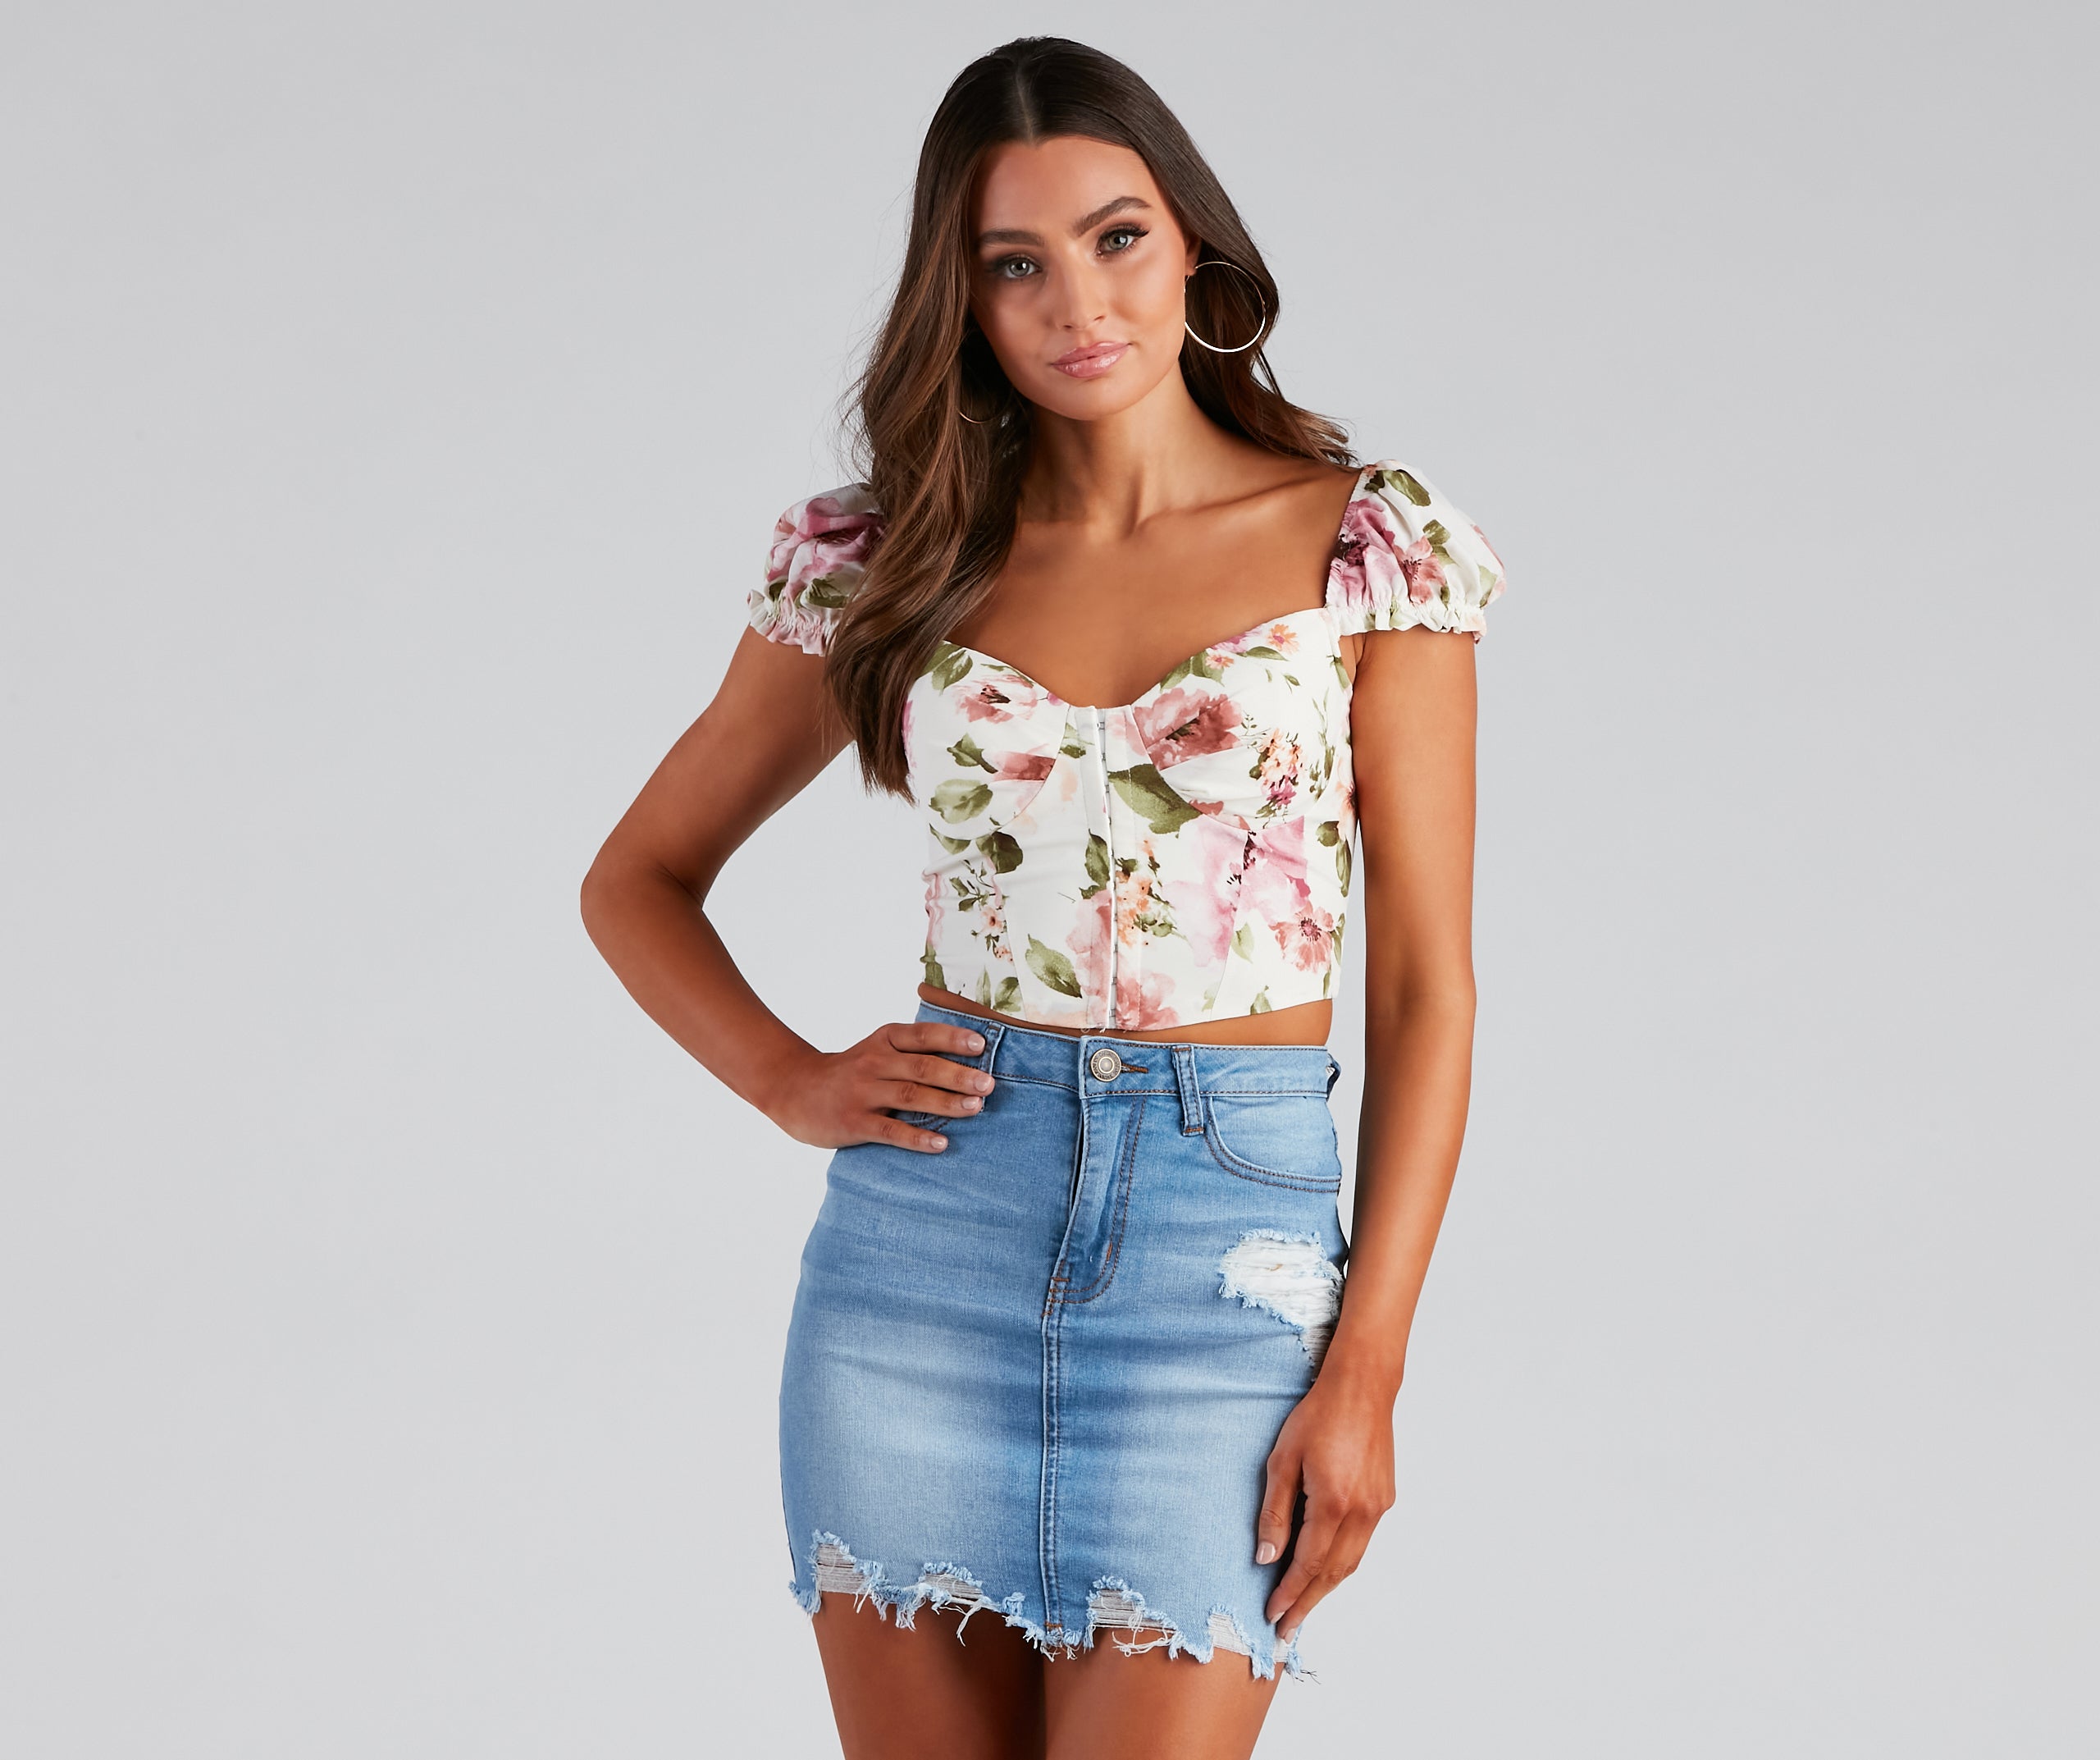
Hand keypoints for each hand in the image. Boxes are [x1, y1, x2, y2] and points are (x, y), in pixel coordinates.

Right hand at [767, 1019, 993, 1152]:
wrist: (794, 1089)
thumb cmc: (849, 1071)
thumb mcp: (876, 1049)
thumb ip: (912, 1051)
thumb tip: (967, 1059)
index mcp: (884, 1041)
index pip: (922, 1036)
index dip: (953, 1039)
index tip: (982, 1045)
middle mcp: (874, 1063)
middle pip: (922, 1067)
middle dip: (959, 1075)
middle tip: (989, 1084)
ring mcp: (863, 1093)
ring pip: (910, 1097)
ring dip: (946, 1103)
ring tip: (976, 1109)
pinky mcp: (854, 1122)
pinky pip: (891, 1131)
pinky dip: (917, 1138)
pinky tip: (941, 1144)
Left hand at [1257, 1367, 1396, 1643]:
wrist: (1362, 1388)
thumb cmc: (1317, 1416)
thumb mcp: (1282, 1460)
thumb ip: (1275, 1512)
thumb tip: (1266, 1557)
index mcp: (1332, 1504)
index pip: (1308, 1565)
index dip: (1289, 1594)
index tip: (1272, 1616)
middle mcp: (1361, 1513)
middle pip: (1332, 1574)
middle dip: (1307, 1605)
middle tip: (1286, 1631)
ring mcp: (1377, 1509)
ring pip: (1350, 1564)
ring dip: (1325, 1590)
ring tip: (1302, 1610)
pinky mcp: (1384, 1500)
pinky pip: (1360, 1545)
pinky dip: (1341, 1565)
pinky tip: (1325, 1572)